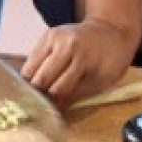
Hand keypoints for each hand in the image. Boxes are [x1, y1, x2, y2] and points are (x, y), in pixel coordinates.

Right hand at [22, 18, 138, 103]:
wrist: (110, 30)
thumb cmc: (110, 59)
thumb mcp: (102, 80)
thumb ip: (77, 94)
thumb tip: (55, 109)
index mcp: (83, 57)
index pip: (59, 88)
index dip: (55, 103)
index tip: (53, 112)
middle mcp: (66, 44)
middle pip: (41, 79)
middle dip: (42, 94)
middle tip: (45, 103)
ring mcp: (55, 37)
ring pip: (31, 70)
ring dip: (35, 83)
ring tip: (43, 90)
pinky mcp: (47, 34)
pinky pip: (31, 59)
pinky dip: (34, 71)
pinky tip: (43, 75)